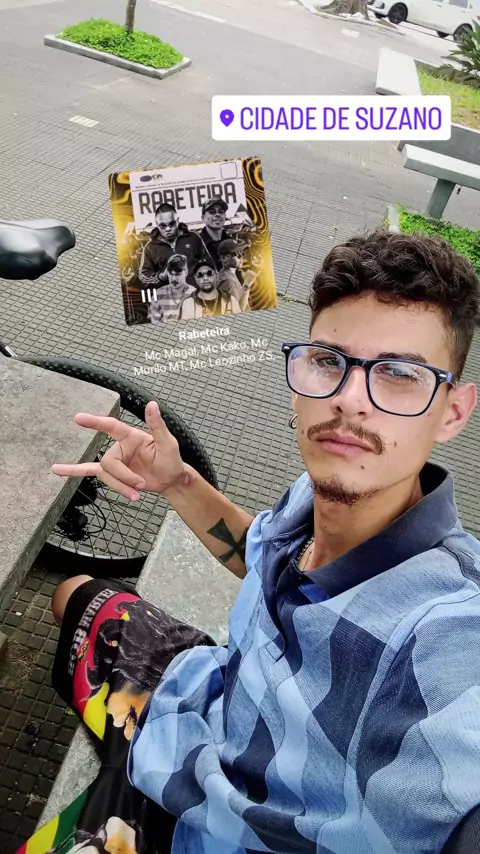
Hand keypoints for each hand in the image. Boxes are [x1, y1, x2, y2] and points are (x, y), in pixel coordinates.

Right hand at [51, 402, 186, 499]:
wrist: (170, 480)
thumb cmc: (170, 459)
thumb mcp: (168, 443)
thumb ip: (158, 425)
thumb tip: (152, 404)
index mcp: (131, 436)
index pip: (110, 426)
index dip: (95, 422)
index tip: (78, 418)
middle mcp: (120, 447)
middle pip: (109, 463)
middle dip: (124, 477)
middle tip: (141, 484)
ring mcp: (115, 461)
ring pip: (105, 475)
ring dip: (120, 487)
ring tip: (136, 494)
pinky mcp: (113, 474)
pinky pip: (90, 471)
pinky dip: (74, 471)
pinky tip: (58, 470)